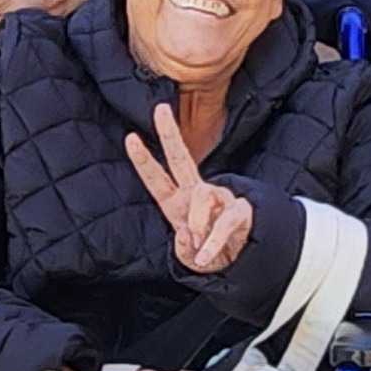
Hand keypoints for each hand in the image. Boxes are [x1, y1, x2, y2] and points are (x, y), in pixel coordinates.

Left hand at [122, 105, 255, 276]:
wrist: (240, 261)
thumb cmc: (208, 252)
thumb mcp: (188, 256)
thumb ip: (183, 250)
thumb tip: (186, 236)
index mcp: (177, 202)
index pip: (157, 178)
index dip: (143, 160)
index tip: (130, 137)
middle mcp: (196, 194)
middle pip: (181, 159)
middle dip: (169, 134)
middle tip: (159, 109)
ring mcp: (219, 198)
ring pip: (202, 196)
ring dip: (196, 221)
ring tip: (196, 241)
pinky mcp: (239, 210)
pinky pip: (225, 221)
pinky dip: (213, 243)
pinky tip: (205, 255)